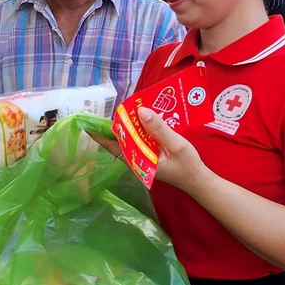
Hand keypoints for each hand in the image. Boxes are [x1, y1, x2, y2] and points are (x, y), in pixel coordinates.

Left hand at [90, 107, 207, 191]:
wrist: (197, 178)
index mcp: (137, 160)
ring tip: (126, 107)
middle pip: (118, 140)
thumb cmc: (187, 164)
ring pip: (128, 139)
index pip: (112, 146)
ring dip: (127, 125)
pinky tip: (142, 117)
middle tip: (111, 105)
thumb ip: (158, 129)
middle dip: (115, 124)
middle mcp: (135, 159)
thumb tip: (140, 111)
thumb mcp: (175, 144)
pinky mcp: (146, 154)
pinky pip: (137, 140)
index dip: (100, 134)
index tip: (88, 123)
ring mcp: (140, 157)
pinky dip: (137, 129)